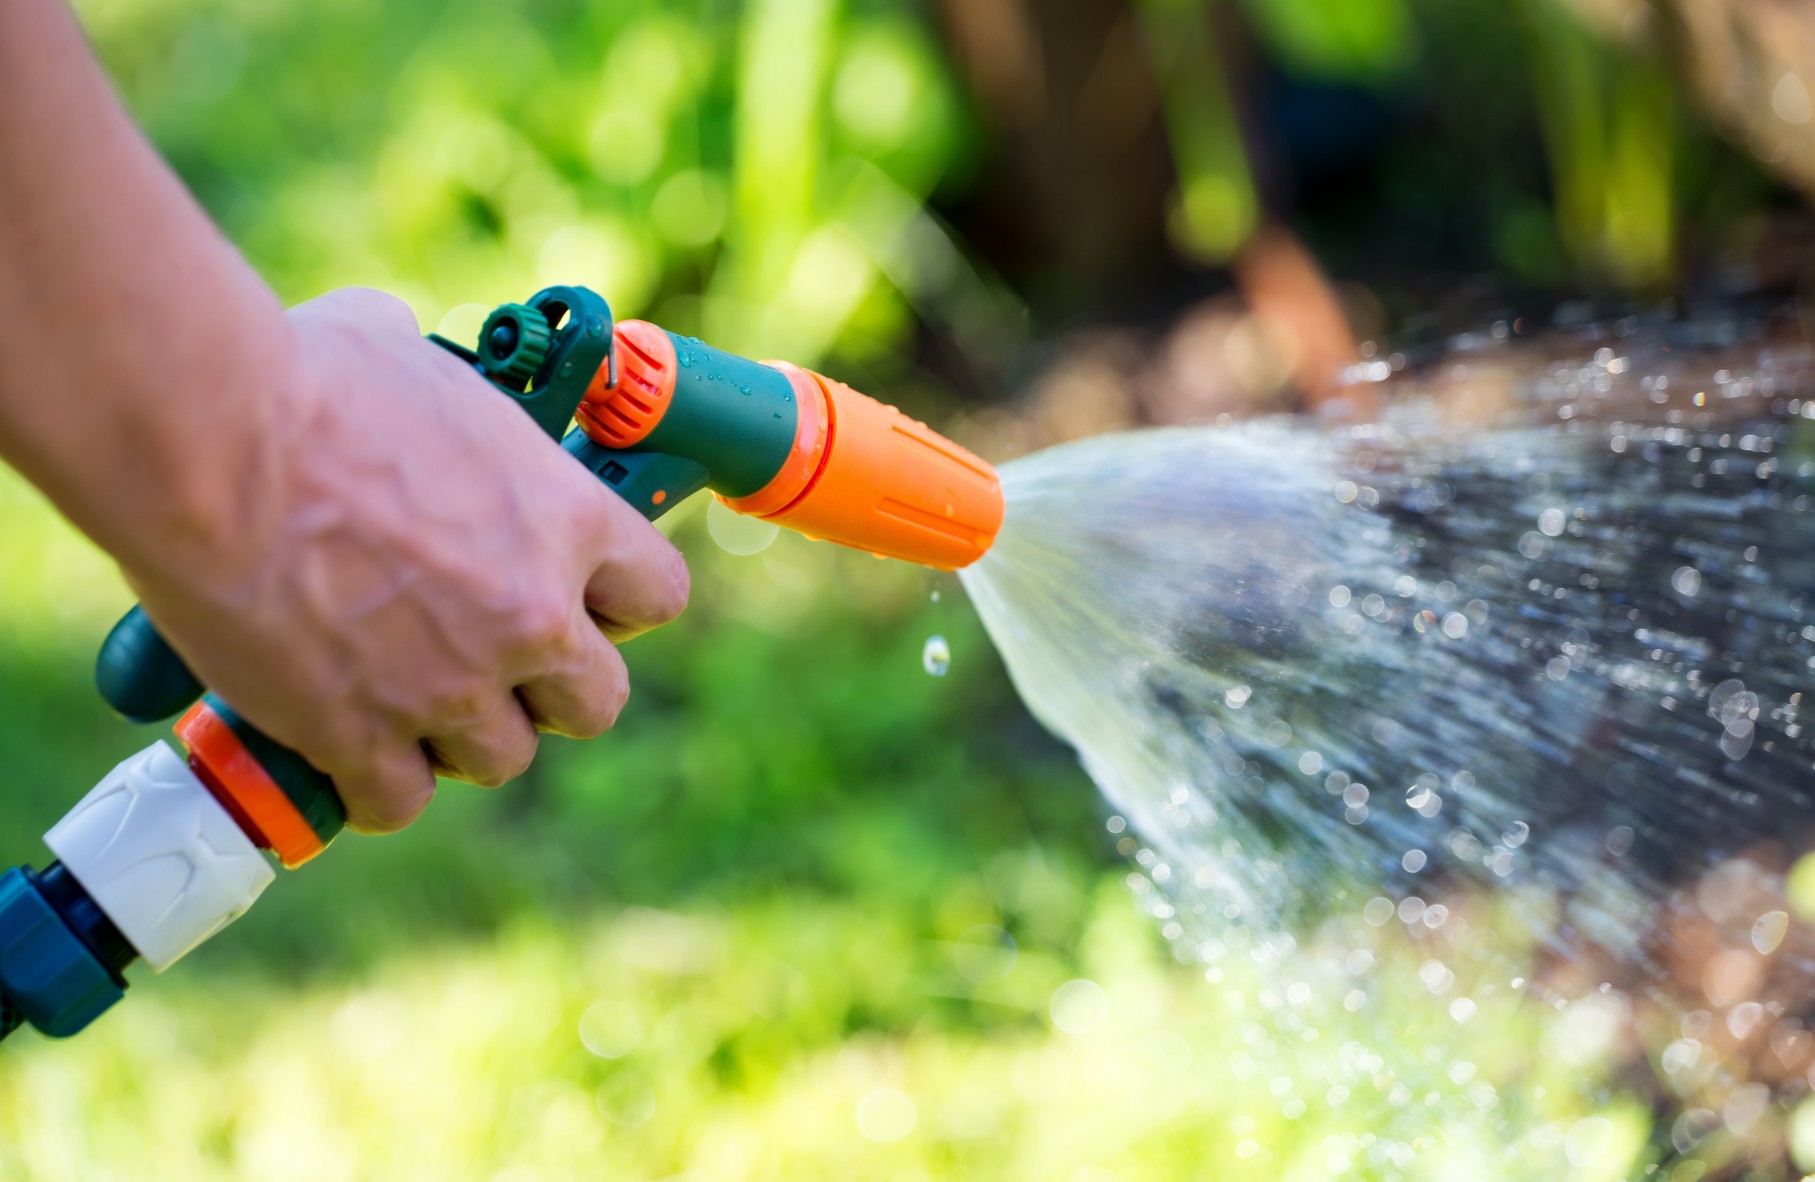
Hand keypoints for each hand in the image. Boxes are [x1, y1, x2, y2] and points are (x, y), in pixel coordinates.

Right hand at [123, 288, 689, 832]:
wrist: (208, 442)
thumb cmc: (306, 378)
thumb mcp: (415, 360)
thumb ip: (445, 403)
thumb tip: (406, 363)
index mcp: (567, 520)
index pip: (657, 596)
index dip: (617, 604)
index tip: (575, 596)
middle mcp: (531, 615)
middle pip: (595, 703)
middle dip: (551, 690)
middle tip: (492, 659)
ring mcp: (451, 685)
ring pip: (502, 759)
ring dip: (463, 738)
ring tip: (408, 695)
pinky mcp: (361, 735)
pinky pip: (398, 801)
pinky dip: (376, 784)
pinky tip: (347, 746)